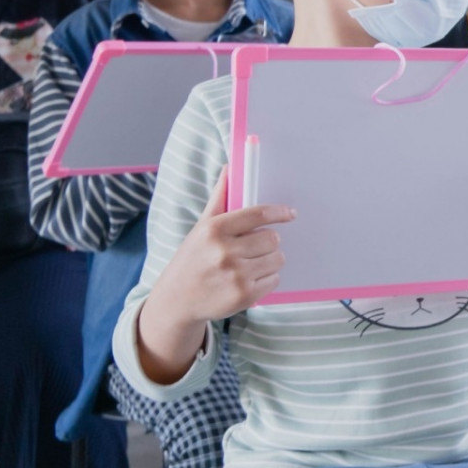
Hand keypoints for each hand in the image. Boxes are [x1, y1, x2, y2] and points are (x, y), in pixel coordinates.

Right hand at [151, 177, 292, 324]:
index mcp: (214, 230)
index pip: (259, 214)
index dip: (279, 213)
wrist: (176, 300)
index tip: (290, 214)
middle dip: (268, 242)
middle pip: (272, 238)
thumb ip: (220, 197)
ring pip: (277, 259)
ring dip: (270, 260)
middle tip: (255, 247)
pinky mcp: (243, 296)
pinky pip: (275, 280)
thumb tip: (230, 167)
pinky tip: (248, 279)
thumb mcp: (201, 227)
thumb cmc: (193, 258)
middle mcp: (224, 252)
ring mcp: (235, 276)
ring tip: (251, 263)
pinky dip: (267, 279)